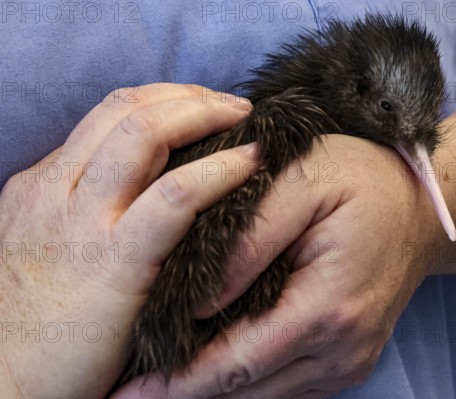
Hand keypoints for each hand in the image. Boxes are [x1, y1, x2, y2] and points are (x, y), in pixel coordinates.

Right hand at [0, 83, 256, 397]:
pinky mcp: (116, 260)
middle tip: (231, 103)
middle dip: (188, 96)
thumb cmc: (36, 323)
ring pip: (146, 135)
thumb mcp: (44, 249)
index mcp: (42, 185)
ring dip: (204, 115)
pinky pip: (175, 196)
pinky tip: (247, 165)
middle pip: (127, 110)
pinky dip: (217, 171)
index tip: (201, 106)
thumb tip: (140, 187)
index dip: (162, 100)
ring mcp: (84, 221)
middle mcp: (57, 190)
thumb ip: (81, 211)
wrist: (8, 384)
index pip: (108, 115)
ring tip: (244, 119)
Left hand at [112, 134, 444, 397]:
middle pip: (246, 390)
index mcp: (330, 309)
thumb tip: (198, 299)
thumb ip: (249, 239)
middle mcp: (343, 350)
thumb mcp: (305, 183)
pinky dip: (243, 377)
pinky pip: (284, 383)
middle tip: (129, 389)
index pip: (238, 362)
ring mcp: (347, 362)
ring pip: (262, 394)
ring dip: (211, 387)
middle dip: (184, 392)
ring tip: (160, 378)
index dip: (178, 382)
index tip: (127, 392)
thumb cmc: (364, 182)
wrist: (416, 207)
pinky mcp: (345, 361)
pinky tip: (212, 362)